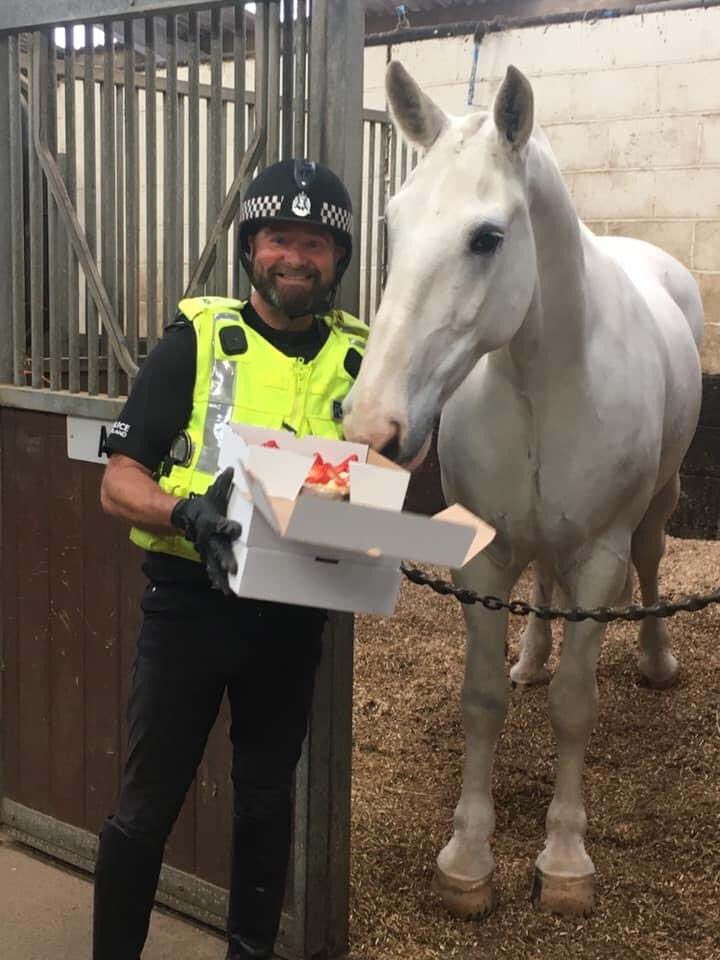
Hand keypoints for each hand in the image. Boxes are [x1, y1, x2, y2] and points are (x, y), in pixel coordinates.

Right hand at [171, 467, 242, 593]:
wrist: (186, 518)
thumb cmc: (205, 506)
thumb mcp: (215, 494)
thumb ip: (224, 483)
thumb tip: (232, 468)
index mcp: (213, 522)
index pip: (221, 524)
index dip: (228, 526)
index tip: (236, 529)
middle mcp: (210, 538)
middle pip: (219, 549)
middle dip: (226, 559)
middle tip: (234, 568)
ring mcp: (208, 549)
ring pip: (215, 565)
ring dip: (222, 576)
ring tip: (228, 590)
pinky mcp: (208, 556)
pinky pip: (212, 570)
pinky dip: (218, 580)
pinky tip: (225, 590)